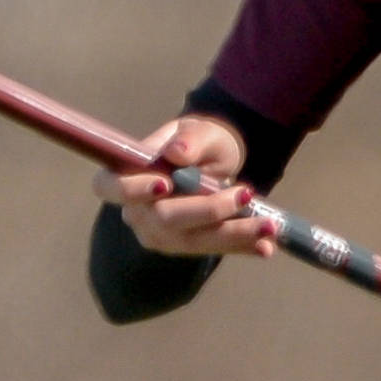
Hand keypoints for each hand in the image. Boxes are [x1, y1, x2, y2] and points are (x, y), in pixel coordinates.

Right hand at [108, 115, 270, 255]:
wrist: (217, 159)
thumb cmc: (198, 141)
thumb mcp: (200, 131)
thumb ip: (191, 141)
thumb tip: (178, 154)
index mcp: (128, 175)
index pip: (110, 187)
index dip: (131, 190)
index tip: (165, 184)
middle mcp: (138, 211)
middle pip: (164, 220)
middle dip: (207, 211)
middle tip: (246, 194)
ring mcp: (161, 234)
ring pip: (194, 242)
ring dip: (234, 235)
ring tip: (270, 226)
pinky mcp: (187, 246)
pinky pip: (214, 249)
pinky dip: (242, 246)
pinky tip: (267, 246)